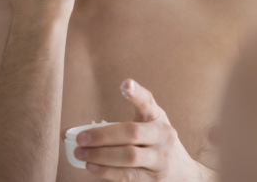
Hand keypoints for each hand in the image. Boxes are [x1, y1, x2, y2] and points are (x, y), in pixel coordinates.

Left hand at [74, 79, 213, 181]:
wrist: (184, 174)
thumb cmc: (157, 144)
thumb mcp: (149, 125)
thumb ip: (119, 123)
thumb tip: (72, 130)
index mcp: (158, 118)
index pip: (148, 102)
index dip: (137, 93)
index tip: (125, 84)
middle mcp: (163, 136)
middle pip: (132, 133)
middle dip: (103, 135)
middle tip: (81, 137)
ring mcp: (161, 159)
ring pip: (129, 157)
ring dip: (101, 155)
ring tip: (81, 153)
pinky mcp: (154, 180)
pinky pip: (128, 176)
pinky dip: (107, 172)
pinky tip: (92, 167)